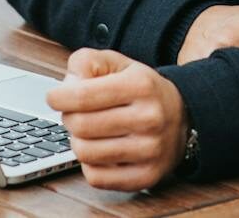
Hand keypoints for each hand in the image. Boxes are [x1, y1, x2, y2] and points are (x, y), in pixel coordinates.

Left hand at [46, 48, 187, 191]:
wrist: (184, 116)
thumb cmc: (142, 89)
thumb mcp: (119, 64)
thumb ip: (88, 62)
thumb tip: (67, 85)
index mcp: (141, 85)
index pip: (82, 96)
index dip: (58, 97)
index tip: (55, 97)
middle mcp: (149, 118)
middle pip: (80, 126)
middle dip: (69, 118)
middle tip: (76, 113)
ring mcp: (150, 151)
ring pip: (84, 153)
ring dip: (78, 141)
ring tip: (90, 132)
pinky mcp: (146, 176)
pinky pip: (96, 177)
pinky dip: (90, 164)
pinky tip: (101, 150)